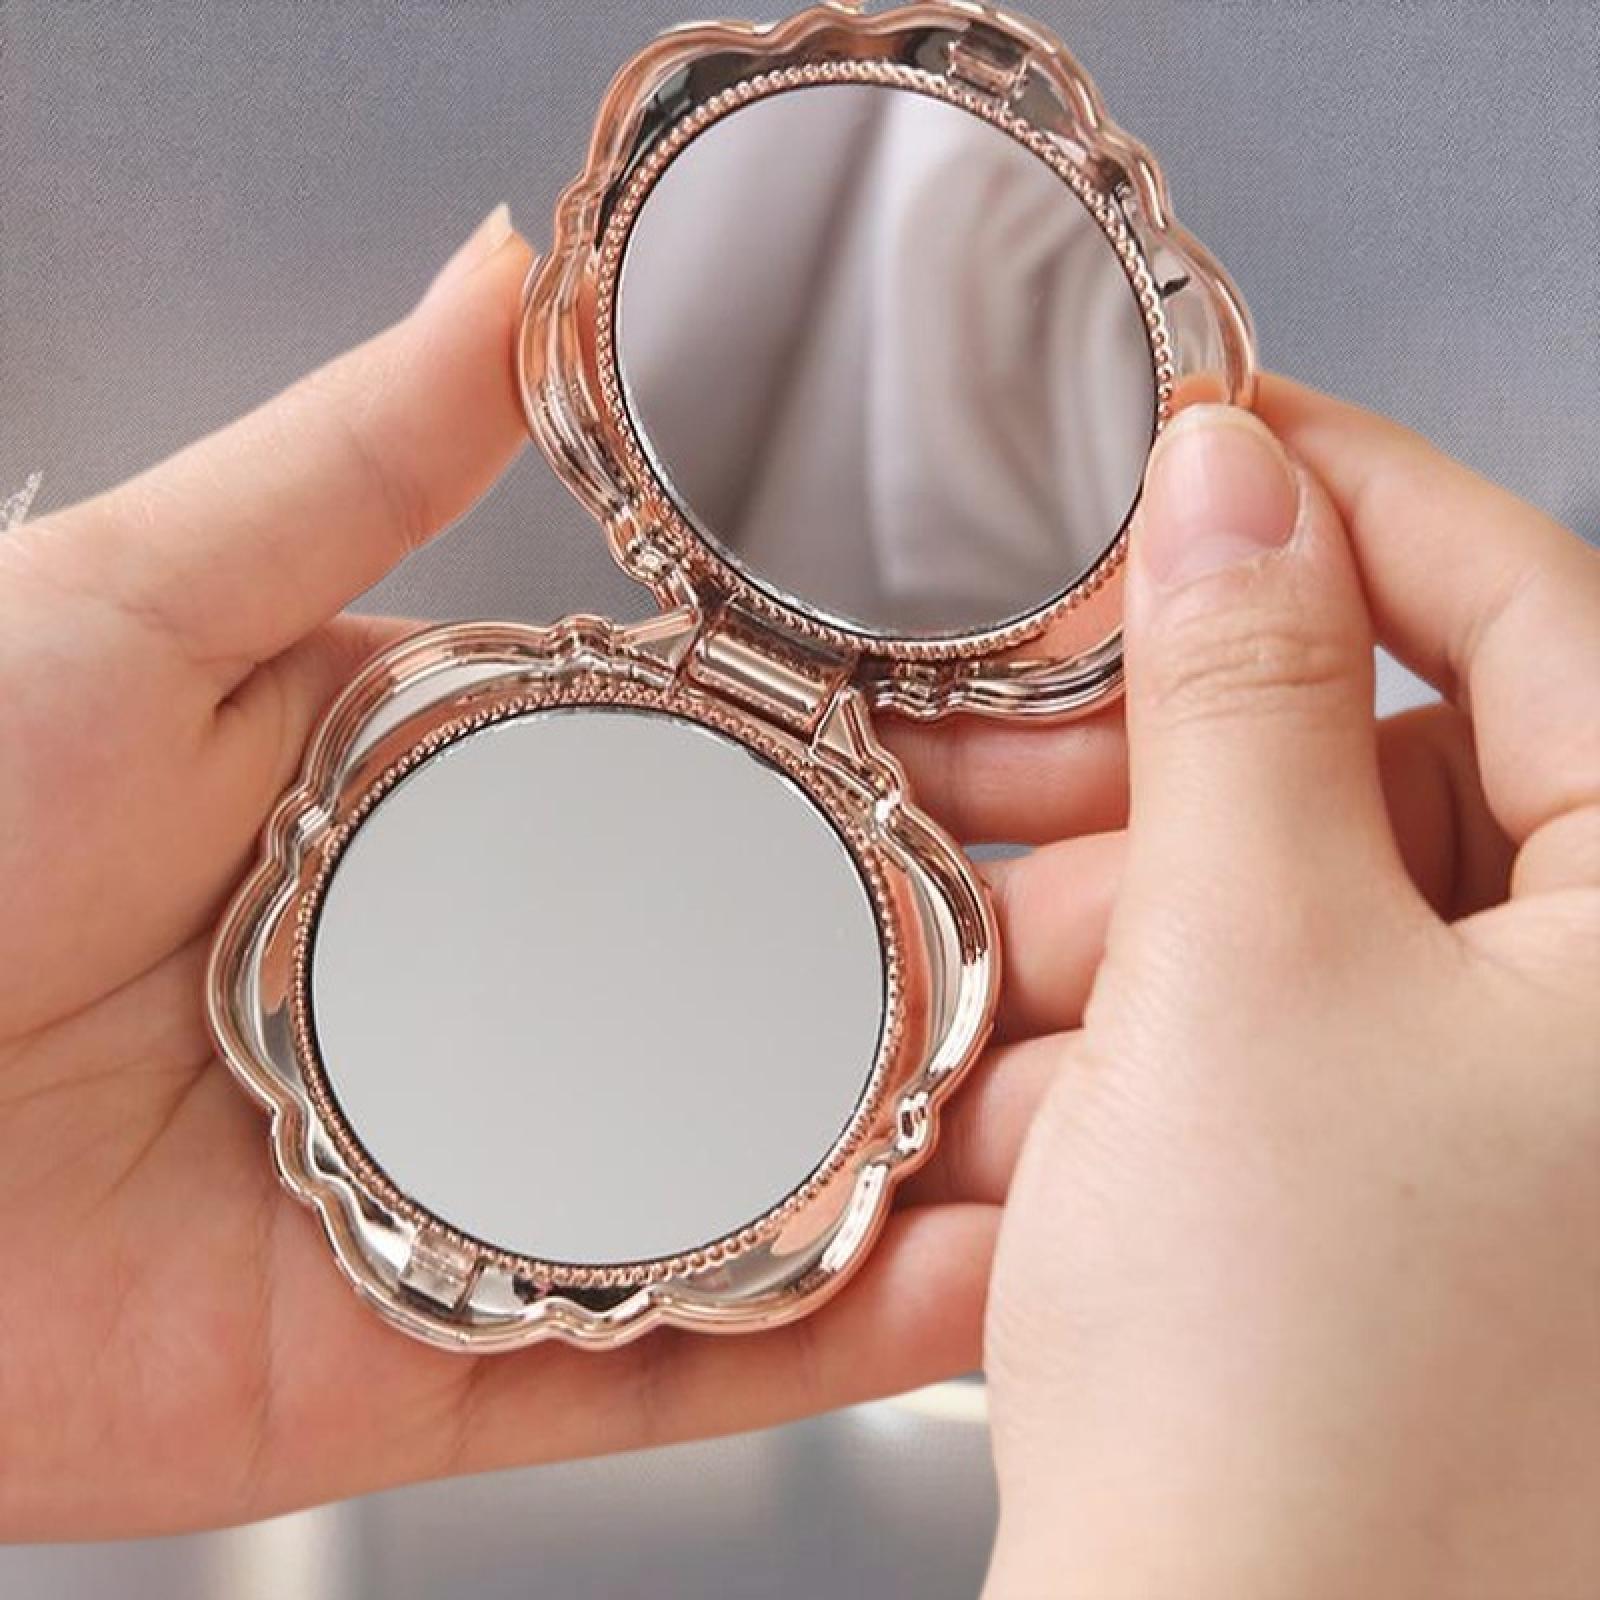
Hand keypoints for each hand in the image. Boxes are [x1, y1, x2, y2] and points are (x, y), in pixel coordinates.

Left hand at [0, 209, 1026, 1537]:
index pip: (761, 790)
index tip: (1100, 760)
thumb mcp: (146, 599)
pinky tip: (995, 1297)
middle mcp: (519, 998)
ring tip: (1157, 1136)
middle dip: (998, 976)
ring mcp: (503, 1193)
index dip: (935, 773)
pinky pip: (678, 1362)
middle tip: (1197, 954)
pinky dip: (835, 1339)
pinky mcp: (449, 1367)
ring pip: (782, 1189)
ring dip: (965, 1162)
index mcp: (476, 808)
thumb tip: (518, 273)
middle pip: (807, 996)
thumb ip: (360, 460)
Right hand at [967, 388, 1599, 1596]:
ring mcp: (1495, 1116)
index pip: (1537, 604)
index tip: (1209, 428)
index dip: (1354, 492)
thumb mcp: (1251, 971)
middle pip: (1387, 760)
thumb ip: (1245, 691)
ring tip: (1000, 965)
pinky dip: (1134, 1022)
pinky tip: (1042, 1088)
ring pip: (1288, 898)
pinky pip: (1248, 1022)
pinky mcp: (1376, 1186)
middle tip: (1024, 715)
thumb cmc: (1300, 1391)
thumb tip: (1231, 483)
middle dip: (1178, 742)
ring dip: (1123, 907)